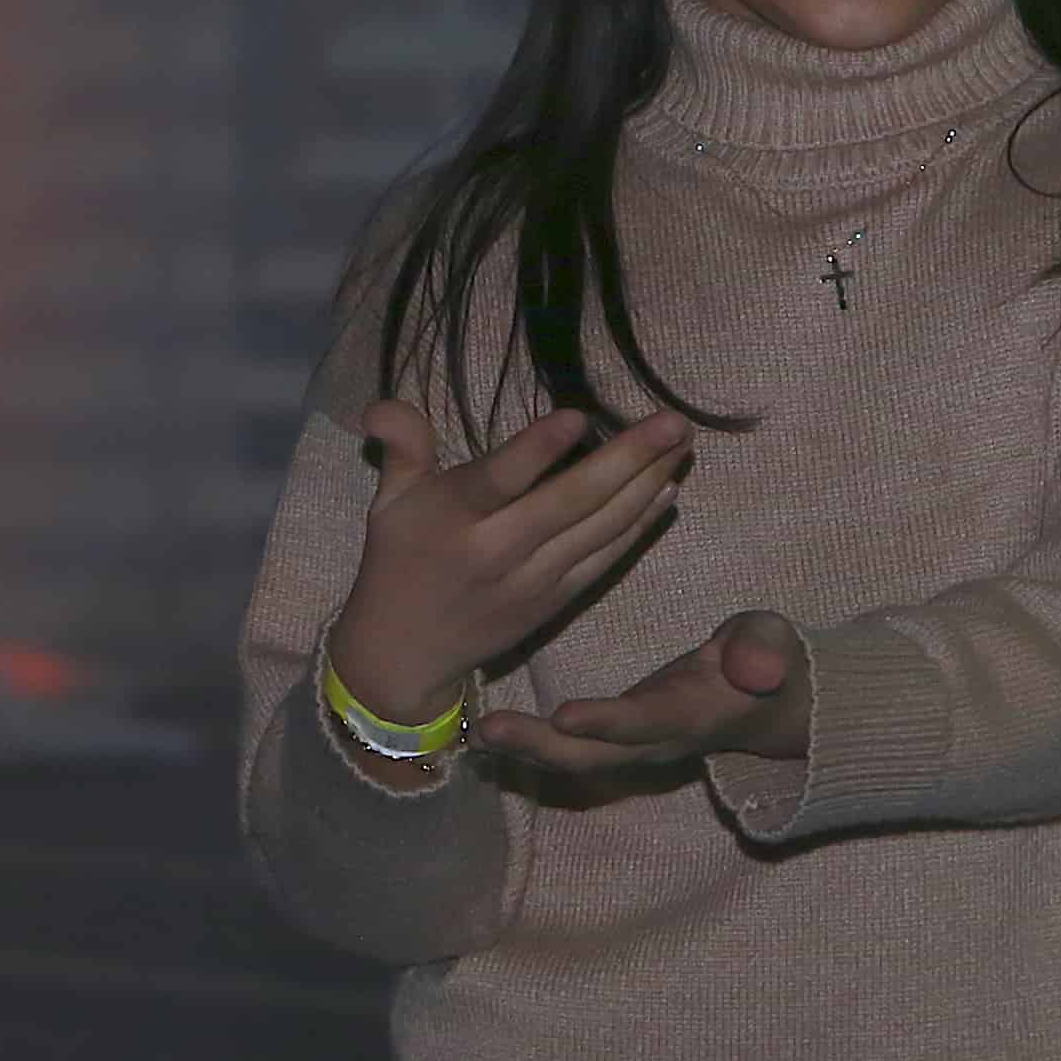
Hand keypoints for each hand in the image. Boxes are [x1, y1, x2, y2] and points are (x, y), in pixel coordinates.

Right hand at [328, 397, 698, 721]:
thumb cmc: (399, 562)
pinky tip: (667, 491)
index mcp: (453, 518)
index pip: (499, 479)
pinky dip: (639, 526)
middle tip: (673, 420)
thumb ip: (402, 446)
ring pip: (600, 529)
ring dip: (647, 485)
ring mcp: (534, 580)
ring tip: (681, 443)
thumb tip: (380, 405)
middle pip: (571, 502)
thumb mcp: (389, 500)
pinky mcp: (556, 600)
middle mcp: (498, 550)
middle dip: (629, 459)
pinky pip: (606, 558)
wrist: (405, 655)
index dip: (538, 449)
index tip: (578, 415)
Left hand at [477, 612, 812, 803]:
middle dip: (539, 748)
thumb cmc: (768, 662)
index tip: (565, 715)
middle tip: (487, 731)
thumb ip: (764, 652)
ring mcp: (631, 746)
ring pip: (572, 757)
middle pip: (593, 756)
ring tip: (475, 731)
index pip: (646, 723)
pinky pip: (565, 747)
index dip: (608, 723)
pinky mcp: (613, 738)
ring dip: (523, 747)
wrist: (770, 705)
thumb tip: (758, 668)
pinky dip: (525, 741)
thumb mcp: (775, 646)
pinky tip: (481, 727)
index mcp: (692, 716)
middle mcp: (655, 741)